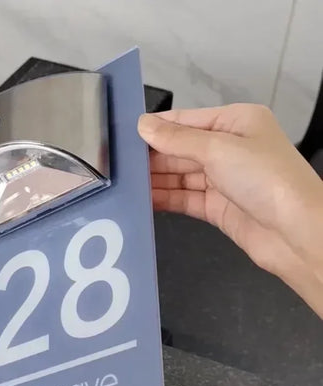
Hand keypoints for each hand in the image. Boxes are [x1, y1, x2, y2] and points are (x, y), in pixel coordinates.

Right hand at [138, 104, 322, 317]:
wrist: (295, 233)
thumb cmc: (269, 181)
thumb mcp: (219, 149)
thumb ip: (178, 139)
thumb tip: (144, 125)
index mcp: (236, 123)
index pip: (187, 121)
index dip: (157, 128)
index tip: (127, 135)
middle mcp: (229, 149)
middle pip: (181, 150)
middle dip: (153, 157)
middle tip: (120, 164)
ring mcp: (223, 180)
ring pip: (180, 176)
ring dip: (155, 180)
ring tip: (126, 183)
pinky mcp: (217, 207)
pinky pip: (184, 198)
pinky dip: (164, 199)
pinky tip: (144, 200)